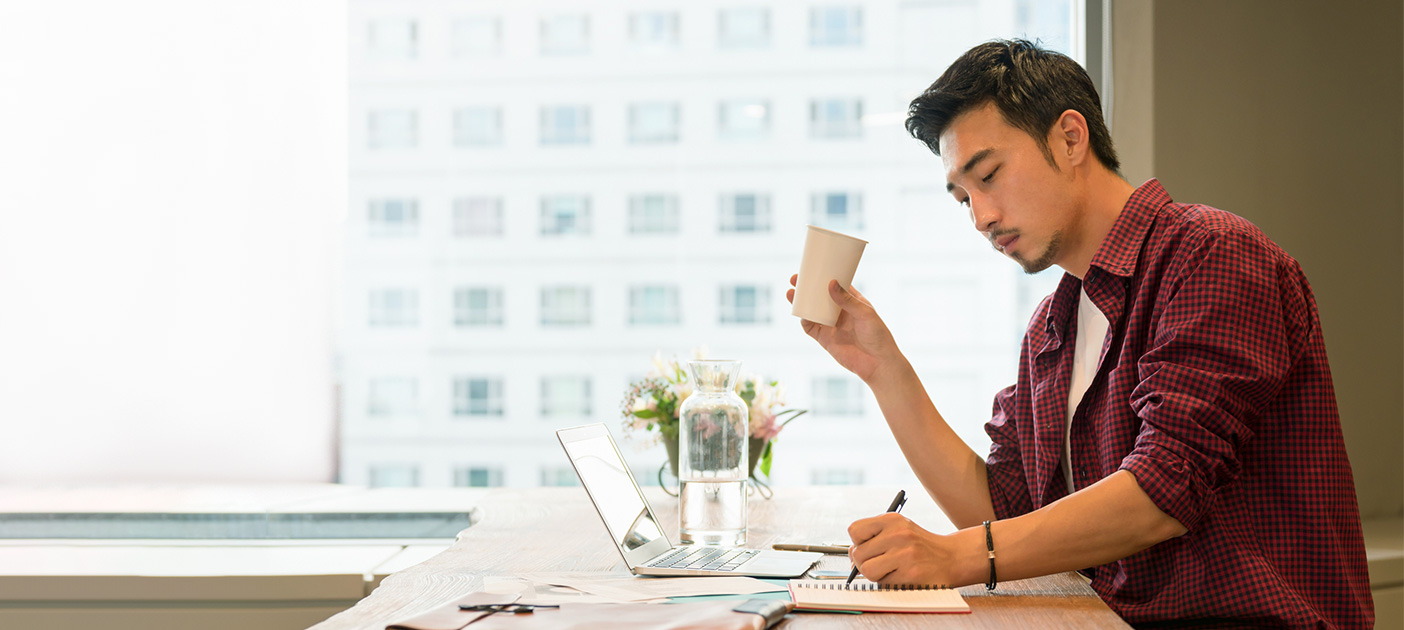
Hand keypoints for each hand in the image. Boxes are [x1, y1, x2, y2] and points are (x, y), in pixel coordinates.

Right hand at [786, 274, 900, 382]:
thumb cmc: (878, 336)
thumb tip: (830, 284)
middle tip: (795, 280)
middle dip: (807, 288)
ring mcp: (831, 325)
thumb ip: (847, 300)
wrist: (877, 363)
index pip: (835, 285)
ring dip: (801, 303)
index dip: (824, 277)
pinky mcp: (825, 339)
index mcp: (852, 302)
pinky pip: (811, 328)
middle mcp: (840, 312)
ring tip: (791, 294)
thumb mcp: (865, 314)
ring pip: (812, 311)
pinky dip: (804, 320)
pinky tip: (800, 313)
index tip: (812, 269)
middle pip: (820, 297)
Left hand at [847, 513, 973, 585]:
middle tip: (881, 562)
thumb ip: (874, 538)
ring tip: (890, 569)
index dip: (857, 542)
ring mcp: (904, 554)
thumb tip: (850, 559)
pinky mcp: (910, 573)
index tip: (868, 547)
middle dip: (864, 562)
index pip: (854, 530)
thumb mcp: (898, 530)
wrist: (952, 557)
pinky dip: (888, 582)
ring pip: (867, 570)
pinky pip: (882, 583)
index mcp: (892, 520)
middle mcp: (898, 534)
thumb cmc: (919, 546)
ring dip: (875, 574)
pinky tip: (902, 575)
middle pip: (857, 553)